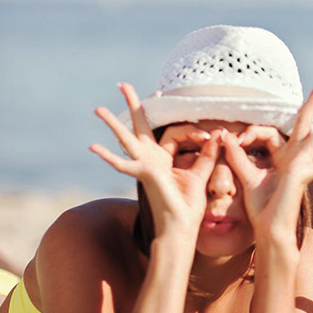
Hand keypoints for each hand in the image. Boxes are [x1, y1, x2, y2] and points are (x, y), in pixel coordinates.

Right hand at [90, 83, 217, 237]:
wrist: (180, 228)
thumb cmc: (188, 206)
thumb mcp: (201, 175)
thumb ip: (208, 155)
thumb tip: (219, 134)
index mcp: (164, 158)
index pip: (172, 132)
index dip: (192, 132)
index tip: (209, 136)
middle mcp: (150, 159)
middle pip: (140, 126)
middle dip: (134, 105)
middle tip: (123, 84)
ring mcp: (144, 166)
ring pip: (126, 139)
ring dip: (112, 124)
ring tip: (98, 109)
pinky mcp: (144, 174)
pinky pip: (124, 165)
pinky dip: (109, 157)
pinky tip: (93, 147)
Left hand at [223, 83, 312, 238]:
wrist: (269, 230)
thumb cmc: (261, 209)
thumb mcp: (246, 177)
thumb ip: (237, 156)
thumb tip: (225, 135)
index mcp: (282, 157)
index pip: (273, 132)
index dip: (252, 131)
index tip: (234, 137)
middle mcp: (295, 158)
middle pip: (306, 124)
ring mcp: (303, 166)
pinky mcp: (303, 175)